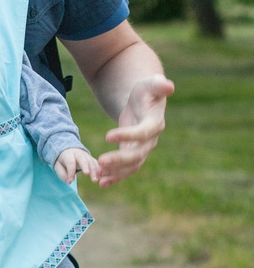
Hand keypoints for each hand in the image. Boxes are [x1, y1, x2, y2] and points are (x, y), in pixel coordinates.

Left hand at [54, 148, 99, 184]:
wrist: (69, 150)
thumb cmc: (63, 161)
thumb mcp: (58, 166)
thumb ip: (62, 174)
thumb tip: (69, 181)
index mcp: (68, 154)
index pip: (70, 162)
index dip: (71, 171)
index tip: (71, 180)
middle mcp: (79, 153)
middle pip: (83, 160)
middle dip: (85, 166)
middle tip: (87, 174)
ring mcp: (86, 155)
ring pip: (92, 162)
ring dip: (94, 171)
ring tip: (95, 180)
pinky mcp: (92, 159)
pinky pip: (97, 164)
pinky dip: (100, 170)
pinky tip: (101, 178)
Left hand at [97, 73, 174, 187]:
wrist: (144, 101)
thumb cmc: (147, 91)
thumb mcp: (150, 84)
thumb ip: (159, 84)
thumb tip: (169, 85)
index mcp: (155, 123)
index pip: (142, 132)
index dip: (127, 135)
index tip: (107, 136)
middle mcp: (150, 140)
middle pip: (137, 154)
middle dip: (119, 160)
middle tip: (101, 162)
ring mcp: (142, 149)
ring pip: (131, 166)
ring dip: (115, 172)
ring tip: (98, 176)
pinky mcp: (132, 153)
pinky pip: (125, 170)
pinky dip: (114, 177)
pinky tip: (101, 183)